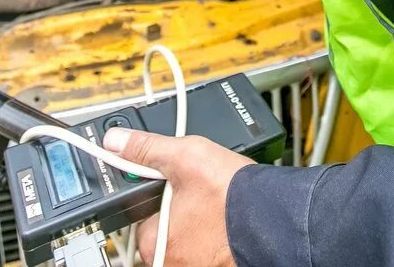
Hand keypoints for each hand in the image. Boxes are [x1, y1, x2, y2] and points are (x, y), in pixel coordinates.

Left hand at [102, 127, 252, 266]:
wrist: (276, 218)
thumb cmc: (233, 196)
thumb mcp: (185, 157)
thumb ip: (146, 148)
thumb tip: (116, 140)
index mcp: (154, 242)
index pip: (142, 214)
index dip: (158, 194)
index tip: (175, 187)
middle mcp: (170, 262)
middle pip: (163, 227)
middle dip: (178, 209)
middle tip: (201, 195)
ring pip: (187, 238)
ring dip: (197, 223)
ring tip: (216, 206)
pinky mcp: (220, 266)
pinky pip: (207, 248)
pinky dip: (214, 236)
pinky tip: (226, 221)